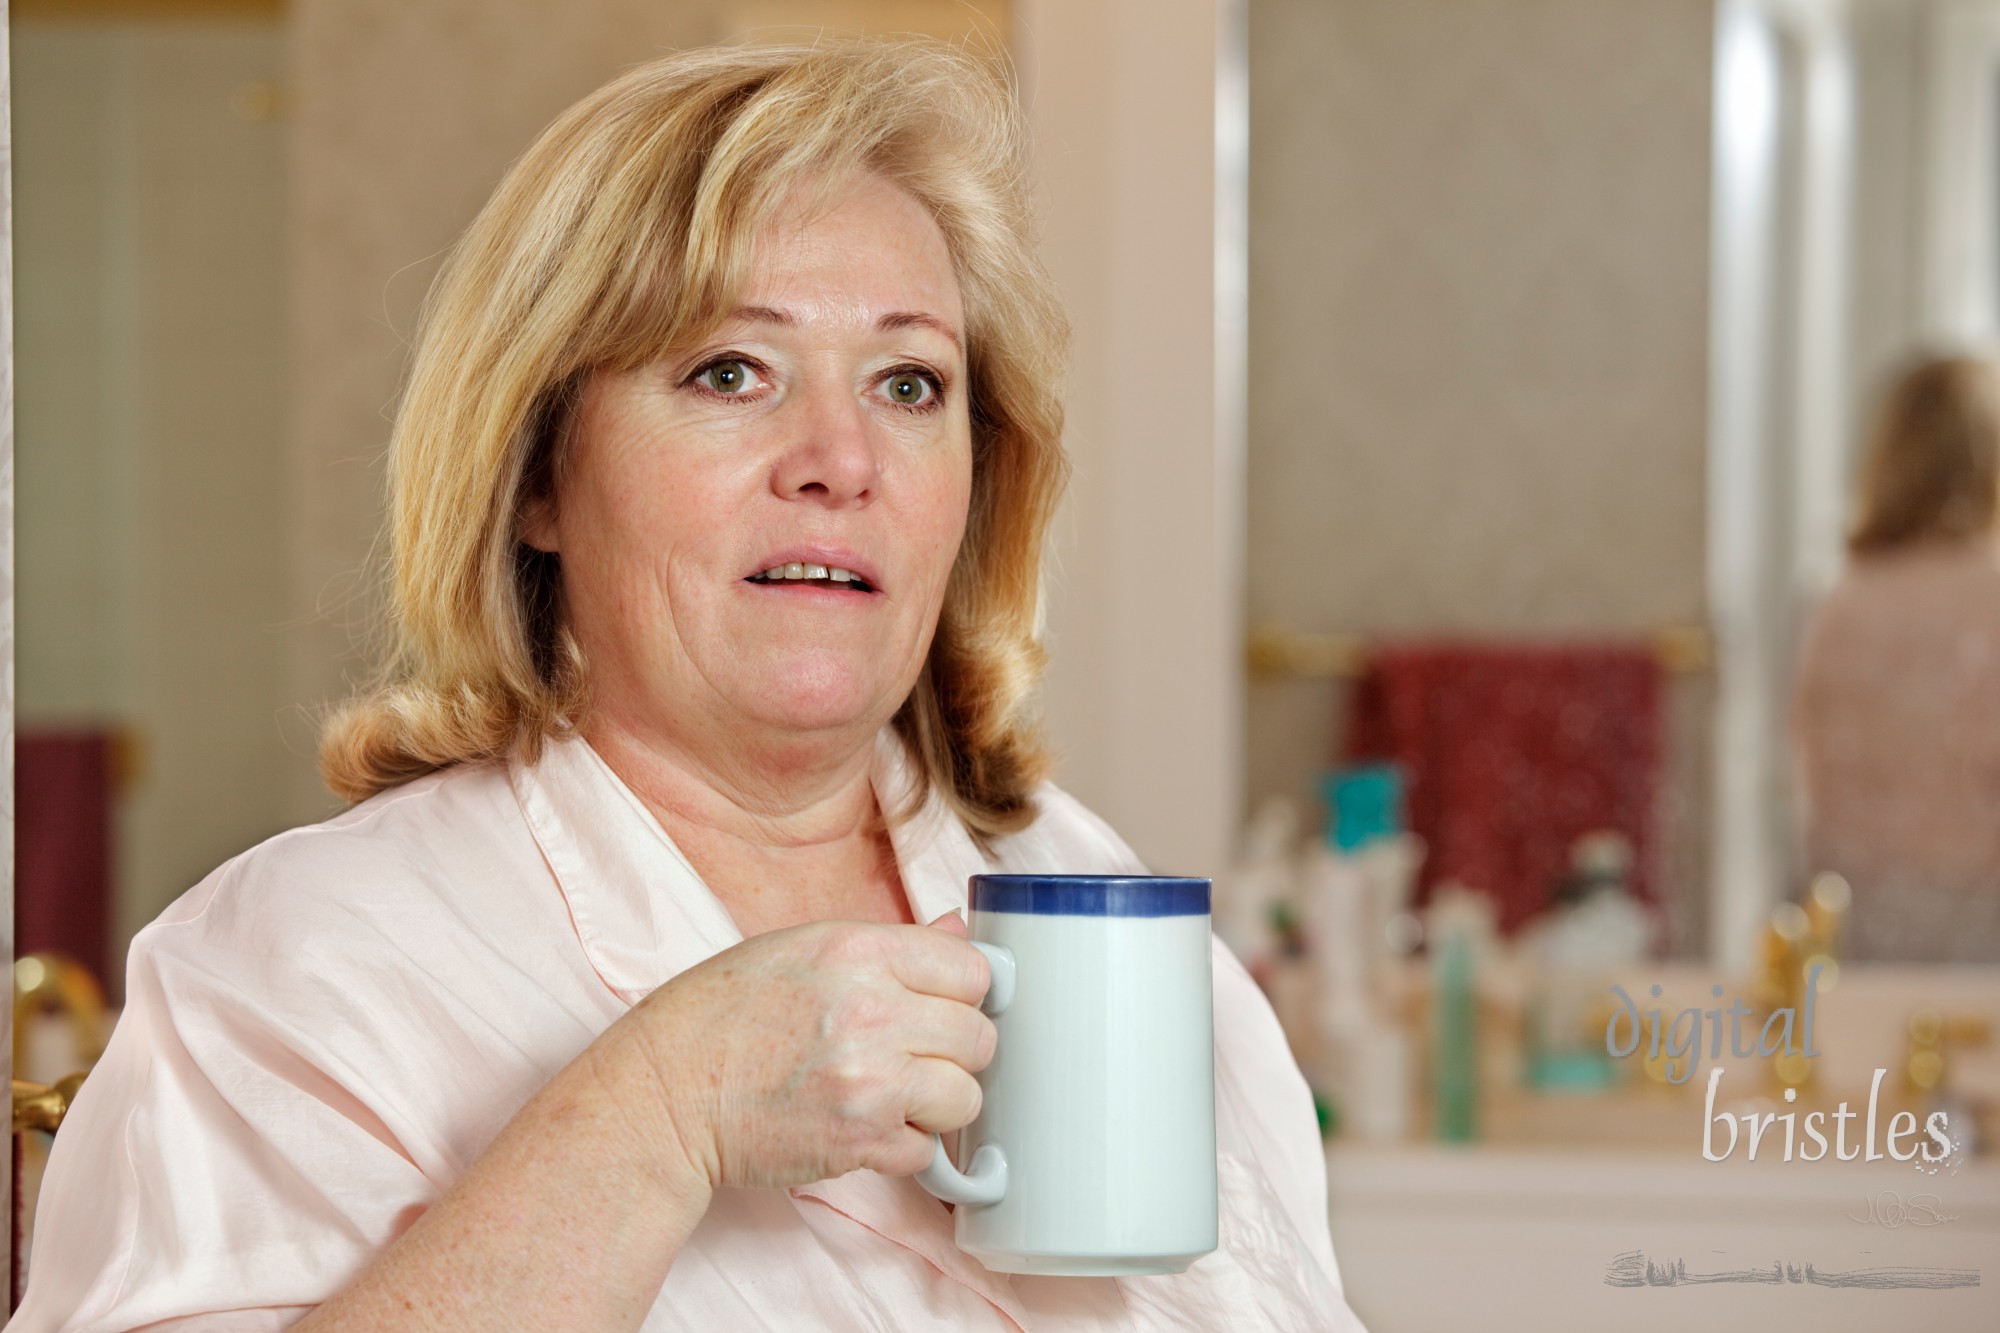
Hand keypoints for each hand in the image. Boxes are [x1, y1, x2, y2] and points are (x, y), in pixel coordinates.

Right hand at [594, 914, 995, 1192]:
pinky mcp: (860, 1141)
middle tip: (912, 1054)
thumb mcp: (801, 949)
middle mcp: (873, 1011)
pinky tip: (862, 1125)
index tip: (943, 1006)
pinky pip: (924, 1150)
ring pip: (965, 1097)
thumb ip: (889, 945)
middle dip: (954, 1050)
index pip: (971, 968)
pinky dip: (901, 1146)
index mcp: (858, 950)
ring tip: (890, 1093)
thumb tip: (960, 932)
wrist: (664, 1094)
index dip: (961, 992)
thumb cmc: (721, 1016)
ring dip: (936, 1102)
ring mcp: (871, 1081)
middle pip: (979, 1036)